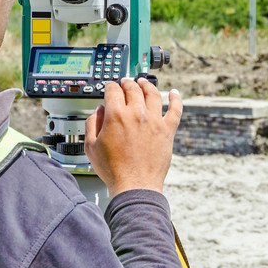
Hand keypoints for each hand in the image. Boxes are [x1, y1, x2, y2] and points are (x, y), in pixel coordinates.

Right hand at [85, 77, 182, 195]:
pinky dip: (176, 99)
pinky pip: (175, 109)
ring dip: (147, 85)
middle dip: (127, 83)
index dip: (110, 86)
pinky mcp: (167, 130)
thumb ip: (92, 124)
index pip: (113, 90)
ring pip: (153, 94)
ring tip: (144, 82)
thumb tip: (99, 111)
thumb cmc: (114, 170)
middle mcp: (137, 114)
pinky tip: (174, 93)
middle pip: (133, 89)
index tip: (110, 88)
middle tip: (126, 82)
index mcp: (116, 116)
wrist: (135, 185)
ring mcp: (154, 121)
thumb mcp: (91, 147)